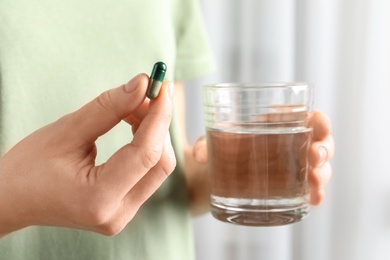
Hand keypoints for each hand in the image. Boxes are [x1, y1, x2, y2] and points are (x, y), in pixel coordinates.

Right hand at [0, 74, 175, 236]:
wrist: (11, 200)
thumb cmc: (28, 167)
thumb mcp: (66, 131)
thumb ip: (108, 108)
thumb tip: (142, 84)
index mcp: (99, 198)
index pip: (146, 153)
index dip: (159, 116)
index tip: (161, 86)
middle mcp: (117, 214)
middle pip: (160, 163)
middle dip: (158, 124)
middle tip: (146, 93)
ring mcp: (122, 215)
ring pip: (157, 168)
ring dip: (153, 133)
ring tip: (133, 107)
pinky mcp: (122, 209)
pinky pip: (147, 174)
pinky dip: (145, 146)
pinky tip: (133, 124)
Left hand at [192, 110, 333, 205]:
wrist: (215, 175)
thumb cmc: (222, 148)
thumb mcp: (212, 142)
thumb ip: (205, 144)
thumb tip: (198, 155)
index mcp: (280, 124)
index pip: (308, 118)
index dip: (319, 121)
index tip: (319, 125)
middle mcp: (292, 144)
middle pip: (320, 143)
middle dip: (324, 149)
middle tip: (314, 156)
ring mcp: (294, 167)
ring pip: (319, 167)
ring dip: (322, 173)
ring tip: (314, 181)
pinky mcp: (291, 187)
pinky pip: (309, 189)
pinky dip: (316, 193)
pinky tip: (315, 199)